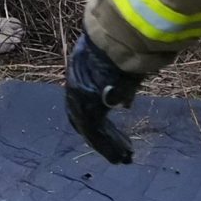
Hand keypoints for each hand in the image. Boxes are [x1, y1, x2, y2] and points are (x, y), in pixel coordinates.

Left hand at [65, 30, 141, 164]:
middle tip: (119, 154)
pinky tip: (120, 156)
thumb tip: (125, 106)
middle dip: (104, 140)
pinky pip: (96, 135)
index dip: (98, 124)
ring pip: (91, 132)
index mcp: (80, 79)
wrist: (115, 40)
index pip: (85, 108)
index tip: (110, 134)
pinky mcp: (88, 109)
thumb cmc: (121, 49)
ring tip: (123, 159)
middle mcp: (75, 92)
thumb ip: (122, 91)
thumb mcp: (121, 69)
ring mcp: (79, 101)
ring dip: (108, 147)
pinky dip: (109, 146)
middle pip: (86, 124)